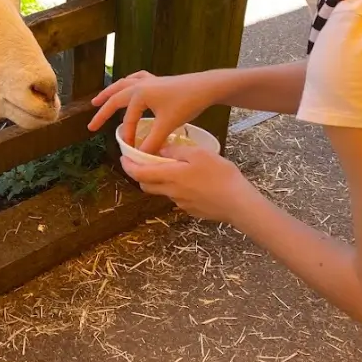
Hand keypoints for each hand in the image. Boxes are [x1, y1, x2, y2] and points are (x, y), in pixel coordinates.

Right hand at [89, 70, 220, 154]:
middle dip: (102, 113)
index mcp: (139, 94)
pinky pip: (135, 79)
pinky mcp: (157, 80)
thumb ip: (152, 141)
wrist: (205, 86)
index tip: (129, 149)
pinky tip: (127, 86)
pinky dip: (127, 83)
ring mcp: (148, 80)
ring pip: (122, 86)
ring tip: (96, 101)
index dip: (128, 136)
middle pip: (115, 99)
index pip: (128, 119)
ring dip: (109, 94)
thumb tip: (141, 156)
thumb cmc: (186, 103)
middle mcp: (139, 85)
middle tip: (92, 126)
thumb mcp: (168, 124)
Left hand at [120, 144, 259, 223]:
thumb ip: (176, 152)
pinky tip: (194, 182)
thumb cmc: (219, 175)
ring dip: (161, 181)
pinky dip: (178, 189)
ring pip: (163, 192)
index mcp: (170, 177)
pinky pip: (178, 198)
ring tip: (176, 169)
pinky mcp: (192, 210)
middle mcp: (171, 192)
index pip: (139, 173)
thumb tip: (160, 151)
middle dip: (141, 175)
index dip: (128, 166)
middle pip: (147, 185)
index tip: (123, 159)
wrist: (238, 203)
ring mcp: (181, 204)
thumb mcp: (198, 154)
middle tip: (145, 163)